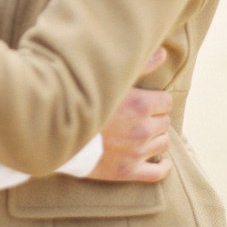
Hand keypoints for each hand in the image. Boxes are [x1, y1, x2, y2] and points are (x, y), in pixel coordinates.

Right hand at [86, 48, 172, 183]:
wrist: (60, 131)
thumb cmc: (84, 99)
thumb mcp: (111, 79)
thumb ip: (141, 66)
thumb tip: (163, 53)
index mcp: (140, 105)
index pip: (166, 101)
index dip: (157, 99)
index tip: (147, 99)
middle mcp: (142, 129)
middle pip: (165, 122)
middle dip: (155, 117)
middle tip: (142, 115)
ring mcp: (136, 152)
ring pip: (163, 143)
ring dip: (156, 137)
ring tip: (145, 132)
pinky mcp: (128, 171)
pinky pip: (157, 173)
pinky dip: (162, 166)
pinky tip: (160, 161)